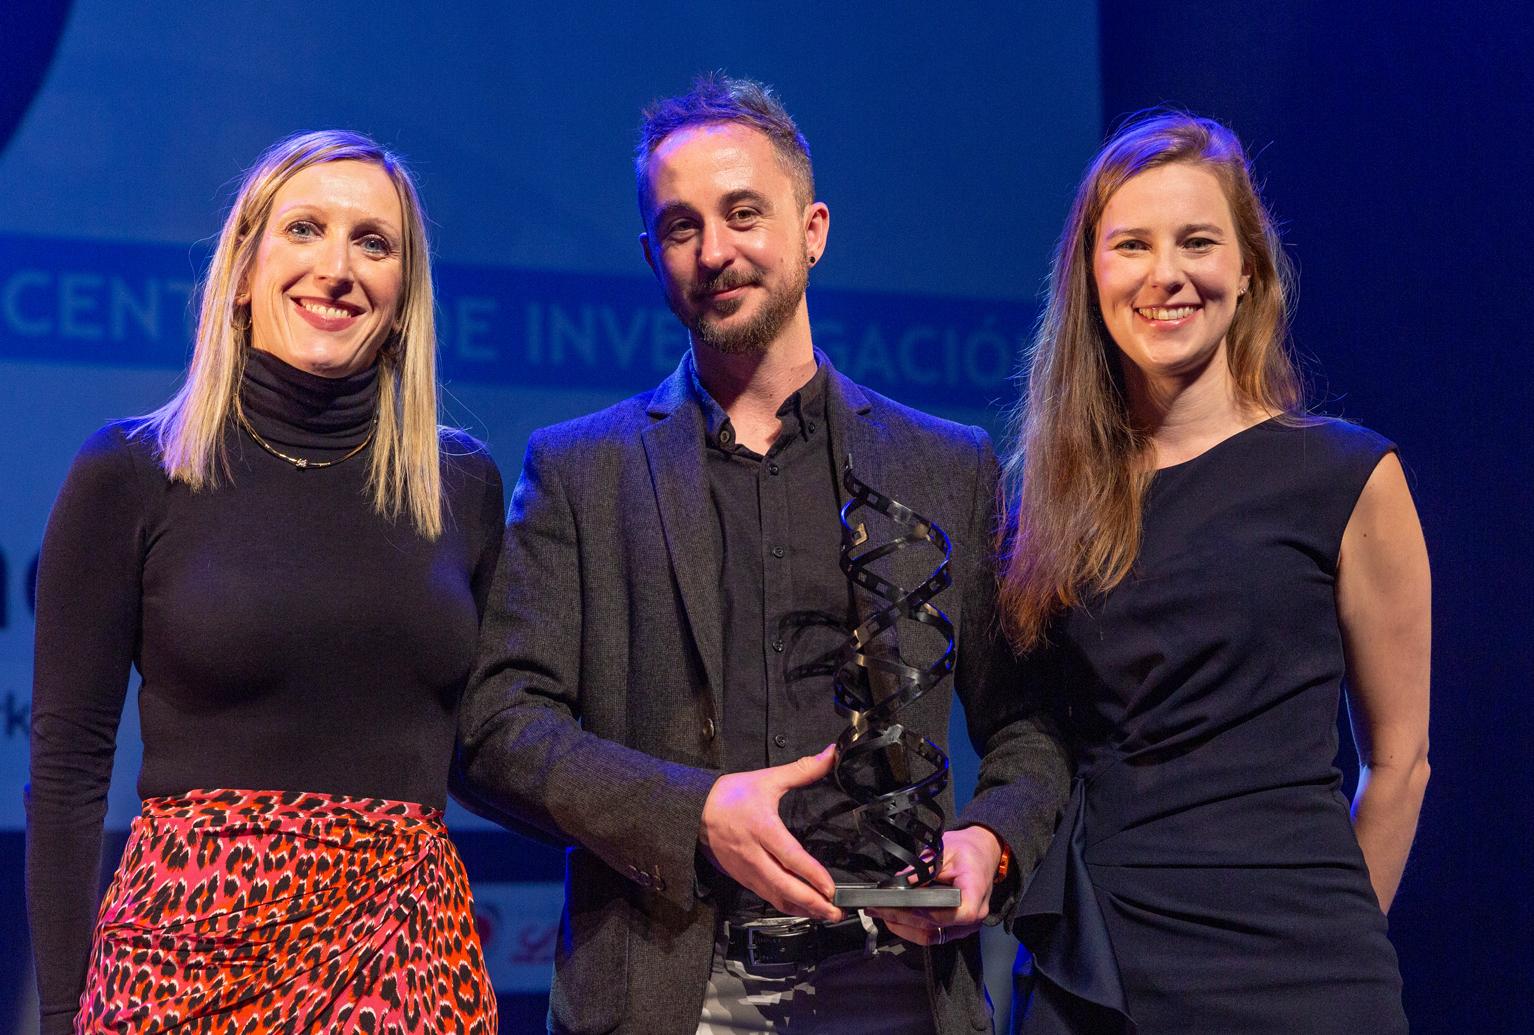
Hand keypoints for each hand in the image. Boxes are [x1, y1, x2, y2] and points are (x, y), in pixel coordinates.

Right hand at [699, 744, 842, 921]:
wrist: (694, 811)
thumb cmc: (730, 795)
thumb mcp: (766, 779)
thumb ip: (801, 770)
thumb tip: (829, 755)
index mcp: (762, 829)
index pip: (791, 857)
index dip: (811, 875)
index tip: (830, 888)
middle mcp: (754, 855)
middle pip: (784, 887)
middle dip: (812, 903)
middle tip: (835, 912)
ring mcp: (746, 870)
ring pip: (776, 897)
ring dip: (802, 909)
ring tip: (824, 914)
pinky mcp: (742, 878)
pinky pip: (767, 896)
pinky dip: (786, 905)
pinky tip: (801, 908)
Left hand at [868, 825, 1001, 945]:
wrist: (984, 852)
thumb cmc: (968, 850)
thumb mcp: (944, 850)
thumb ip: (922, 869)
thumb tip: (898, 883)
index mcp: (975, 893)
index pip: (948, 914)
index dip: (920, 913)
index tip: (896, 905)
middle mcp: (973, 916)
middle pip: (934, 928)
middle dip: (902, 920)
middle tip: (878, 909)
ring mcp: (965, 926)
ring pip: (930, 936)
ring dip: (903, 927)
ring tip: (881, 914)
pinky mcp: (956, 927)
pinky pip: (932, 934)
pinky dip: (912, 927)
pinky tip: (895, 917)